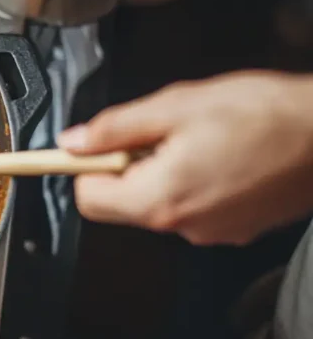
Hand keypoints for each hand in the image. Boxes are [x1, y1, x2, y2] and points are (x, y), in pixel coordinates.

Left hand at [58, 71, 312, 245]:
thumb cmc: (265, 115)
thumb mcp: (176, 106)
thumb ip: (115, 128)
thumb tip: (73, 142)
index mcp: (160, 199)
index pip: (87, 199)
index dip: (86, 167)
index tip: (98, 143)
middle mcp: (183, 227)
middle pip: (121, 204)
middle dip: (126, 167)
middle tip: (160, 133)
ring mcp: (212, 232)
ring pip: (159, 203)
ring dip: (162, 172)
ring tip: (201, 139)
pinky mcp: (235, 229)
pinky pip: (193, 207)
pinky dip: (194, 182)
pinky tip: (222, 154)